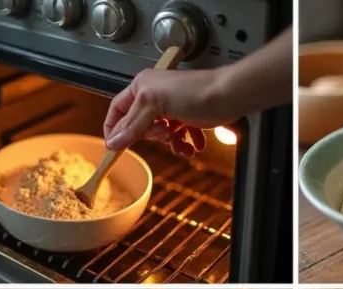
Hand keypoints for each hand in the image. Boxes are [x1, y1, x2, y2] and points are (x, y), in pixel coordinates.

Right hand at [103, 67, 238, 154]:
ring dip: (170, 143)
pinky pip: (177, 136)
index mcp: (142, 87)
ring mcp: (171, 107)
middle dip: (152, 135)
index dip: (115, 128)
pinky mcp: (186, 117)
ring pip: (160, 134)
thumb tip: (113, 141)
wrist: (228, 96)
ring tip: (179, 141)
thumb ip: (132, 125)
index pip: (118, 109)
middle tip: (163, 132)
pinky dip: (184, 144)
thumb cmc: (196, 92)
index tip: (115, 146)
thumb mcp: (155, 107)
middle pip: (139, 125)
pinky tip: (192, 146)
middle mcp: (154, 95)